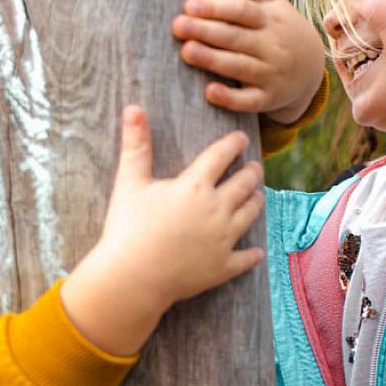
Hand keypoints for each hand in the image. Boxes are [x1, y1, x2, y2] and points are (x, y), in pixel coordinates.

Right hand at [61, 106, 265, 355]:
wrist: (132, 277)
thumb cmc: (127, 228)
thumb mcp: (130, 182)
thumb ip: (136, 145)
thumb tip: (133, 107)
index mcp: (195, 186)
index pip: (221, 156)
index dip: (233, 144)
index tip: (241, 138)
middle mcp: (216, 209)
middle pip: (244, 184)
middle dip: (252, 172)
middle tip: (255, 168)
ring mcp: (223, 240)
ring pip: (250, 215)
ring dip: (256, 202)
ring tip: (257, 196)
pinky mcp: (222, 267)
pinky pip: (244, 259)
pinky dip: (252, 254)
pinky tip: (256, 252)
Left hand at [173, 0, 325, 123]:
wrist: (309, 72)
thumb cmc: (279, 29)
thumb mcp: (272, 1)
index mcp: (269, 19)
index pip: (242, 11)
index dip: (217, 8)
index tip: (189, 4)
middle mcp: (271, 46)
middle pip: (236, 38)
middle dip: (206, 32)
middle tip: (176, 26)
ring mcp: (271, 74)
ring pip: (239, 67)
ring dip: (213, 60)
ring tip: (186, 52)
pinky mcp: (267, 99)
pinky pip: (249, 101)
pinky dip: (230, 98)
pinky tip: (208, 92)